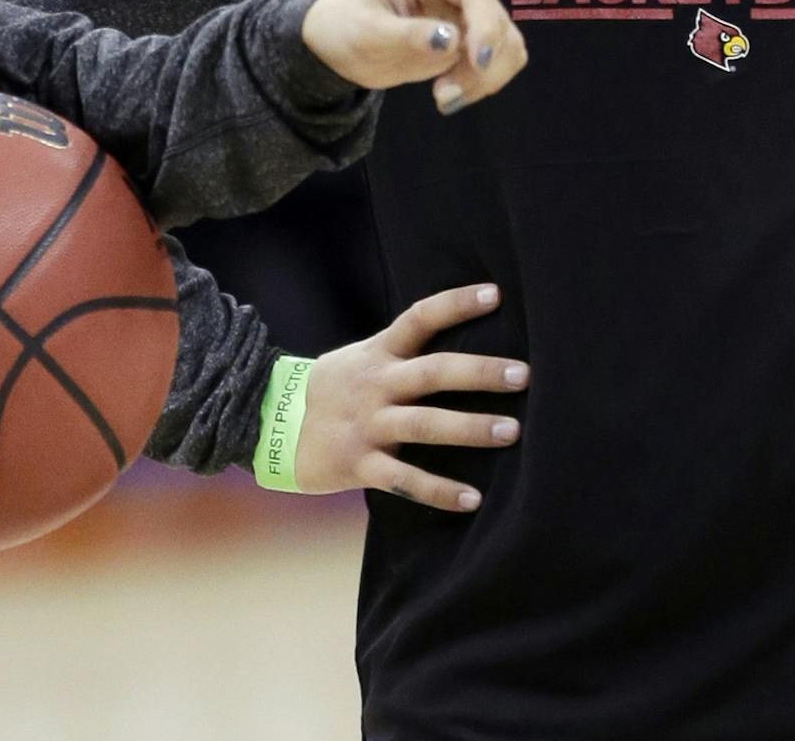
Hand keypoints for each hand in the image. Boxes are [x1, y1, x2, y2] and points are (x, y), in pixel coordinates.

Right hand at [296, 282, 527, 510]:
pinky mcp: (360, 464)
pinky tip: (474, 500)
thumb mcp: (361, 359)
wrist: (271, 425)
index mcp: (379, 354)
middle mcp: (377, 386)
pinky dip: (439, 491)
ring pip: (425, 425)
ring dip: (471, 428)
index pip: (420, 318)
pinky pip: (405, 480)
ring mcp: (368, 425)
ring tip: (513, 431)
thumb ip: (403, 353)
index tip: (495, 294)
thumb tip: (464, 346)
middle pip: (433, 372)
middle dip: (479, 373)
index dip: (456, 304)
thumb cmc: (334, 390)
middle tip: (522, 375)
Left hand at [303, 0, 527, 114]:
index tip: (478, 63)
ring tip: (443, 97)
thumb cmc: (347, 27)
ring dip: (486, 76)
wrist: (341, 41)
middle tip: (441, 95)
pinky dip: (488, 80)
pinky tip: (454, 92)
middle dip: (479, 63)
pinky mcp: (475, 33)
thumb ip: (408, 35)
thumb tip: (452, 41)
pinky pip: (503, 56)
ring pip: (507, 40)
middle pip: (495, 17)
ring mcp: (469, 7)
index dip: (485, 24)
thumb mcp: (367, 34)